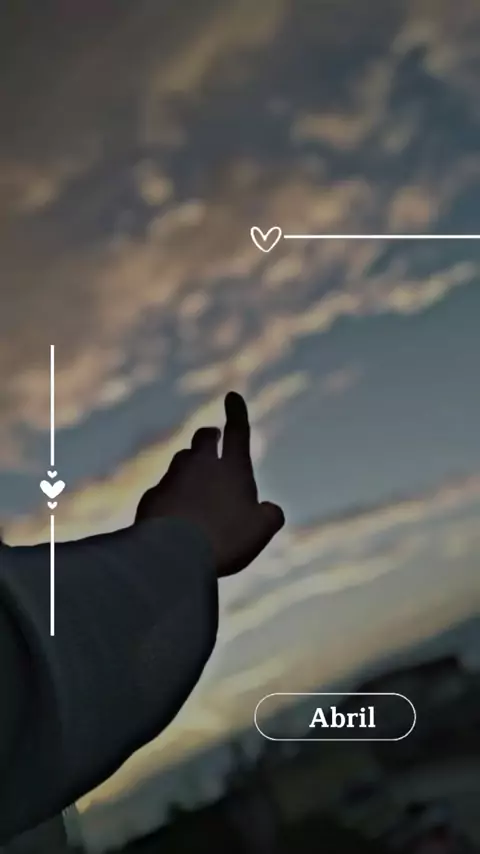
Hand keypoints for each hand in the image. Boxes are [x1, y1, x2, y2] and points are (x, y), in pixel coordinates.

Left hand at [136, 392, 284, 576]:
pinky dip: (171, 496)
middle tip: (213, 437)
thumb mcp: (260, 531)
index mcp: (232, 468)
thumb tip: (270, 510)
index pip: (238, 432)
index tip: (232, 396)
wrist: (170, 554)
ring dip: (190, 466)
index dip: (237, 413)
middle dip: (210, 435)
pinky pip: (163, 490)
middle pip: (203, 437)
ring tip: (196, 486)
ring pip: (181, 461)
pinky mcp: (151, 497)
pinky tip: (174, 516)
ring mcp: (172, 478)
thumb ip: (270, 515)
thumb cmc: (224, 540)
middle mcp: (200, 465)